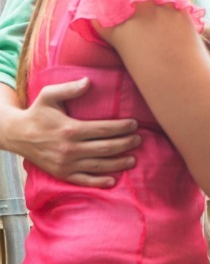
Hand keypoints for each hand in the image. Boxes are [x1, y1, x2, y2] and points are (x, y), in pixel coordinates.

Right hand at [6, 78, 138, 186]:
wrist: (17, 135)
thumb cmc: (37, 113)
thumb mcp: (49, 96)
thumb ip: (70, 89)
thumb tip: (88, 81)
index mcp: (70, 129)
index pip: (104, 129)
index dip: (122, 127)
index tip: (135, 124)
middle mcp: (70, 149)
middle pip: (106, 148)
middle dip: (126, 144)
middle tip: (138, 139)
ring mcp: (66, 164)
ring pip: (99, 165)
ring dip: (119, 163)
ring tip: (133, 159)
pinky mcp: (62, 174)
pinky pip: (84, 180)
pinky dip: (99, 182)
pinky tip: (113, 181)